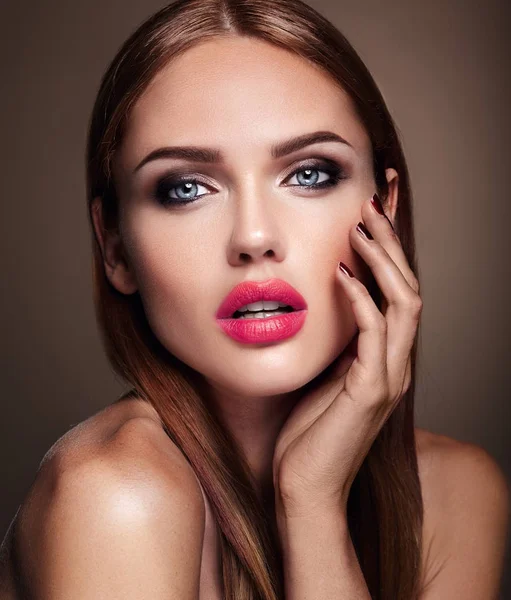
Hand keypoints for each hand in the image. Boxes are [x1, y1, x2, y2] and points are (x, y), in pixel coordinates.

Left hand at [272, 193, 421, 517]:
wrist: (305, 486)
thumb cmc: (308, 432)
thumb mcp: (323, 373)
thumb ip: (335, 339)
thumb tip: (325, 298)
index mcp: (383, 357)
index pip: (396, 289)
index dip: (392, 246)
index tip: (379, 205)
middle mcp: (395, 362)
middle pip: (408, 286)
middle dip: (392, 240)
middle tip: (375, 197)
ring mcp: (387, 377)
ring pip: (403, 303)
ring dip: (383, 260)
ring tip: (361, 224)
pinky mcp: (370, 392)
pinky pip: (373, 334)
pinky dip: (361, 299)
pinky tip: (341, 272)